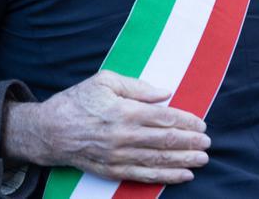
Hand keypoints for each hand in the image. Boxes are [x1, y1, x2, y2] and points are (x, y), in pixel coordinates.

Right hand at [4, 70, 209, 184]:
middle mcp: (123, 136)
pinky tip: (182, 176)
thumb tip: (165, 93)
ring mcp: (118, 156)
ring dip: (183, 161)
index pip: (164, 118)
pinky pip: (144, 175)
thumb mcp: (105, 81)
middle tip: (208, 143)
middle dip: (190, 143)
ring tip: (202, 160)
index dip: (186, 122)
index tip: (201, 124)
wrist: (49, 131)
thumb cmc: (77, 101)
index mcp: (124, 111)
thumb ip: (137, 86)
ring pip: (158, 160)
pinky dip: (165, 176)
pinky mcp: (112, 170)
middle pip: (165, 141)